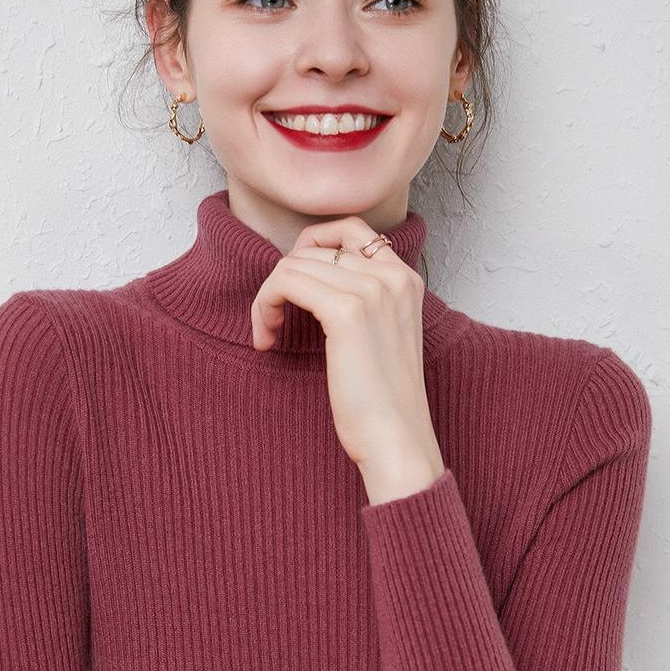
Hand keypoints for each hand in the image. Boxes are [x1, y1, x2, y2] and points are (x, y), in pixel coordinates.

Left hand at [250, 216, 444, 492]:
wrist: (397, 441)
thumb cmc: (383, 401)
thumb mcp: (380, 335)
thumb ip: (361, 299)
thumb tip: (309, 274)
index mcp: (405, 278)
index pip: (349, 228)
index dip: (310, 249)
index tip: (294, 289)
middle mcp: (393, 275)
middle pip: (315, 245)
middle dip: (284, 277)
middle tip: (274, 316)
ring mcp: (372, 290)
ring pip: (293, 263)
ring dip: (268, 297)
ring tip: (268, 333)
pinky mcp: (347, 311)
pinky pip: (284, 282)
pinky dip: (264, 306)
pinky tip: (265, 339)